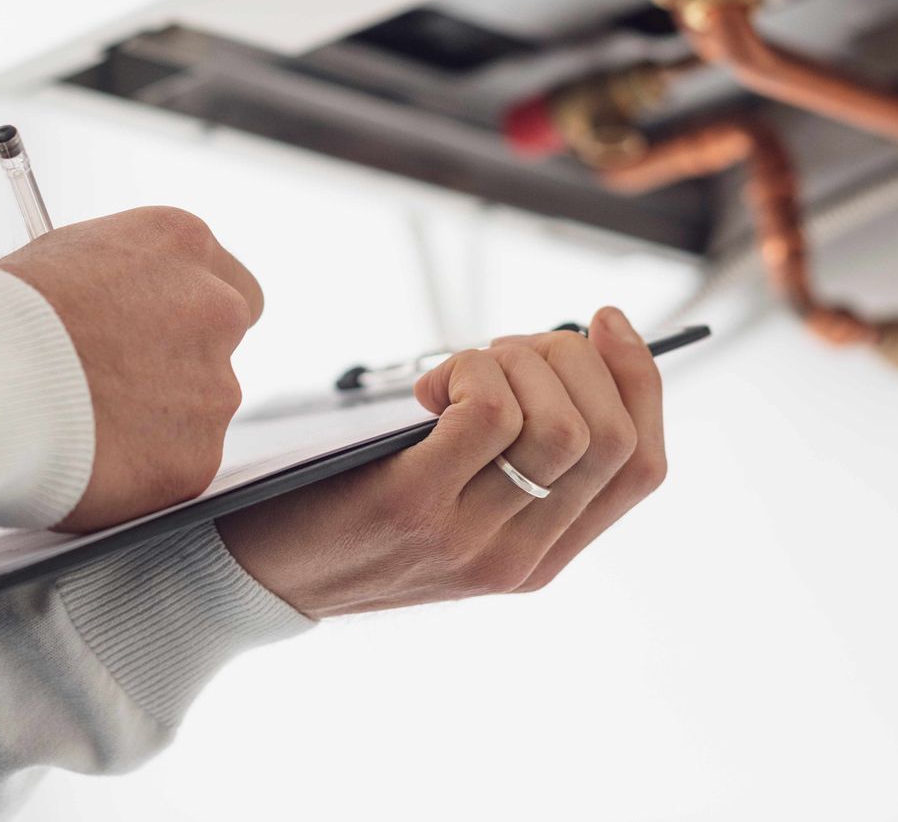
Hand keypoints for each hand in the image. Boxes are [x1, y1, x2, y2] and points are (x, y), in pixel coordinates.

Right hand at [0, 207, 261, 531]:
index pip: (228, 282)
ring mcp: (214, 387)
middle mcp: (216, 308)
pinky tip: (89, 459)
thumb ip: (118, 281)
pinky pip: (175, 468)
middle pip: (222, 346)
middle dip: (182, 366)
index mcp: (182, 243)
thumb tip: (116, 305)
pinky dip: (140, 472)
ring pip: (198, 412)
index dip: (187, 317)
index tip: (156, 335)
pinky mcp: (196, 457)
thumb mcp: (65, 256)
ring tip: (83, 423)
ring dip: (155, 422)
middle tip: (120, 386)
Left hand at [216, 307, 663, 616]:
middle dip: (573, 359)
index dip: (640, 380)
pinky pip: (490, 414)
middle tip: (506, 348)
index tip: (604, 321)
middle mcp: (520, 557)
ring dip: (518, 362)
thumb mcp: (452, 502)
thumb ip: (510, 457)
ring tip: (460, 368)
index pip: (643, 466)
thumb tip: (564, 353)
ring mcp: (472, 539)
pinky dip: (470, 372)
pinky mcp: (415, 506)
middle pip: (610, 436)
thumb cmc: (351, 512)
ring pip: (561, 424)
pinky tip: (427, 388)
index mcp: (543, 555)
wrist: (254, 575)